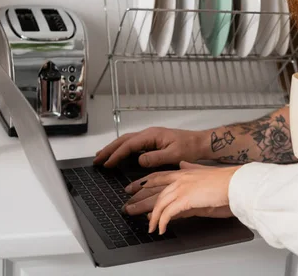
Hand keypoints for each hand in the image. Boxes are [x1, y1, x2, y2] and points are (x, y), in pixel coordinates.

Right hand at [93, 127, 209, 167]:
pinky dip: (122, 149)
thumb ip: (156, 157)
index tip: (106, 163)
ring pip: (127, 141)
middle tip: (96, 159)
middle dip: (109, 149)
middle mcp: (149, 134)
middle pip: (124, 140)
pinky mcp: (153, 141)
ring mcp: (150, 137)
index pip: (129, 144)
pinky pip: (133, 144)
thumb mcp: (174, 154)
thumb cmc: (190, 148)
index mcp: (152, 135)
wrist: (200, 143)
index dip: (116, 154)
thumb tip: (139, 160)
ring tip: (101, 156)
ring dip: (113, 148)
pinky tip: (118, 155)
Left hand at [138, 162, 238, 234]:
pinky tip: (161, 228)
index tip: (134, 188)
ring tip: (150, 226)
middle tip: (129, 208)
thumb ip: (192, 169)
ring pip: (159, 202)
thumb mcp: (204, 173)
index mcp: (185, 171)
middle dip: (140, 199)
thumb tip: (183, 164)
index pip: (158, 176)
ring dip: (153, 217)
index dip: (145, 182)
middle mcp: (181, 177)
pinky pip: (168, 213)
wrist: (235, 183)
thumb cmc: (225, 181)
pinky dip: (162, 221)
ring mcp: (182, 187)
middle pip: (154, 189)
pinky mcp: (186, 199)